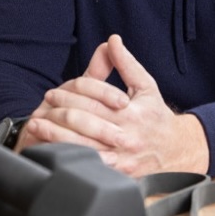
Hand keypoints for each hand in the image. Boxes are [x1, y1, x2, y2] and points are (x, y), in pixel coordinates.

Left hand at [20, 35, 210, 176]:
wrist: (177, 151)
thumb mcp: (146, 86)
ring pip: (84, 148)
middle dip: (59, 114)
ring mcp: (123, 159)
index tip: (52, 92)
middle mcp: (128, 137)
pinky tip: (53, 151)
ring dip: (56, 137)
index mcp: (134, 114)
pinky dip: (70, 158)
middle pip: (86, 124)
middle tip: (42, 107)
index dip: (69, 97)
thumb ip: (126, 64)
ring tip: (37, 126)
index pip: (95, 102)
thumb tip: (112, 40)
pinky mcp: (120, 175)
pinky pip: (90, 166)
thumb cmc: (157, 117)